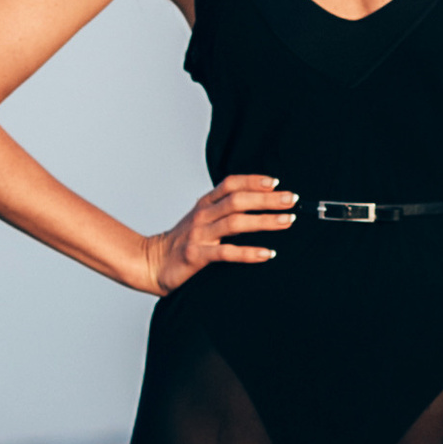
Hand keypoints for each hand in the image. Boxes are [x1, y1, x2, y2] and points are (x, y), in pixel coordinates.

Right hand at [140, 174, 297, 295]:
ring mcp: (199, 235)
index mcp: (204, 205)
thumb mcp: (201, 220)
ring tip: (287, 221)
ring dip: (264, 221)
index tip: (275, 182)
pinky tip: (267, 253)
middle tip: (291, 199)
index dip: (253, 180)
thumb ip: (222, 210)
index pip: (230, 184)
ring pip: (235, 223)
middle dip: (267, 199)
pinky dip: (249, 252)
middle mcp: (202, 216)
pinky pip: (226, 252)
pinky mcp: (196, 256)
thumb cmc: (181, 242)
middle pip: (238, 201)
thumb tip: (257, 202)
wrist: (151, 263)